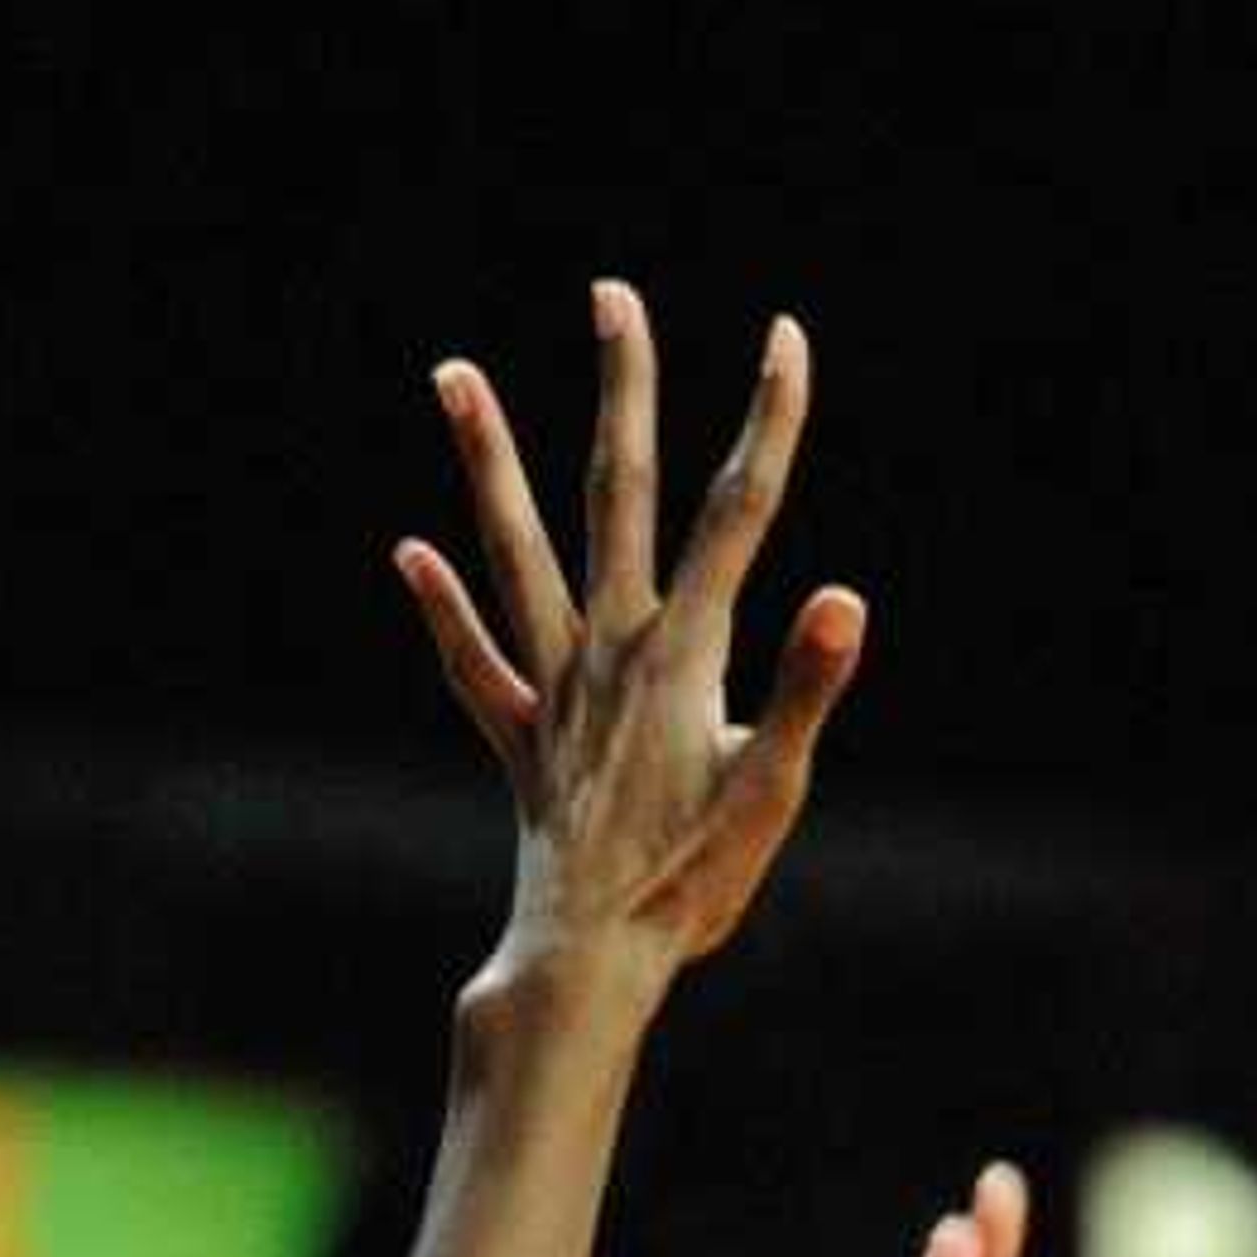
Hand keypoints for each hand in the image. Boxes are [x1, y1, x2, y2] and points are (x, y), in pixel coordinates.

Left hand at [400, 284, 862, 1001]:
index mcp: (686, 653)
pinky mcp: (522, 739)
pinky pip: (474, 665)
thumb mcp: (772, 793)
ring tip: (454, 374)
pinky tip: (410, 554)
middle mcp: (612, 649)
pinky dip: (444, 610)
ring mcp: (557, 689)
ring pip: (518, 551)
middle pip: (621, 493)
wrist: (589, 963)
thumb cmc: (690, 889)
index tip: (786, 336)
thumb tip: (845, 597)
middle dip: (624, 388)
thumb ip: (806, 690)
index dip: (769, 421)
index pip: (740, 513)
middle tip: (611, 294)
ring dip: (489, 459)